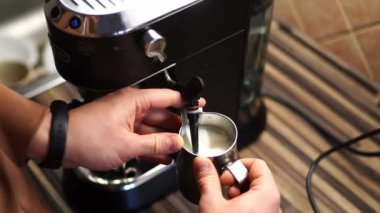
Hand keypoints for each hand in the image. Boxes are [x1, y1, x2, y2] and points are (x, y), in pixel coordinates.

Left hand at [29, 87, 204, 169]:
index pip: (168, 96)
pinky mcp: (120, 131)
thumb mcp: (127, 143)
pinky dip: (152, 146)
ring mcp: (126, 120)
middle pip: (162, 114)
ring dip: (164, 139)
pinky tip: (163, 155)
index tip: (199, 106)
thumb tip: (175, 141)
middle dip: (176, 126)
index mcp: (134, 100)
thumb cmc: (86, 136)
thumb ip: (155, 143)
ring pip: (153, 128)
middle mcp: (131, 107)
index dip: (185, 101)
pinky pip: (142, 137)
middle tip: (189, 137)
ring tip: (178, 149)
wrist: (62, 143)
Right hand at [194, 157, 280, 212]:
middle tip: (222, 191)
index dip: (236, 166)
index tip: (223, 176)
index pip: (258, 164)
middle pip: (257, 178)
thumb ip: (207, 179)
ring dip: (238, 195)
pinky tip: (229, 212)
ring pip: (256, 195)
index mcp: (267, 195)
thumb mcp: (212, 203)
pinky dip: (243, 207)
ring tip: (225, 204)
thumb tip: (202, 162)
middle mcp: (274, 206)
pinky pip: (258, 208)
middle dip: (236, 182)